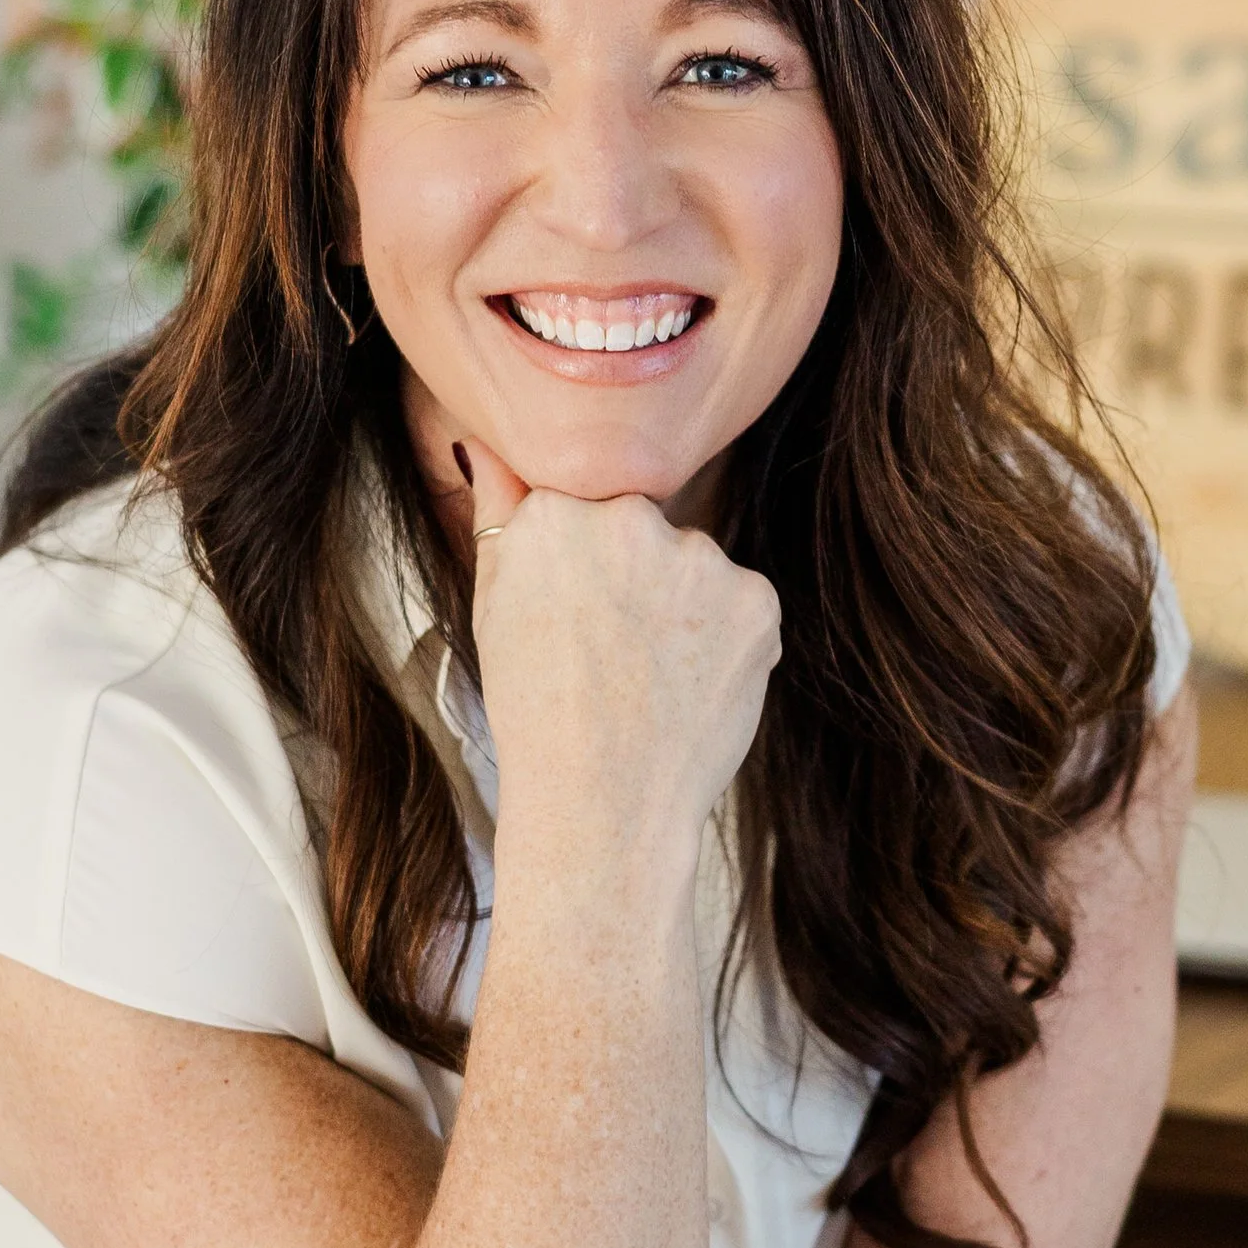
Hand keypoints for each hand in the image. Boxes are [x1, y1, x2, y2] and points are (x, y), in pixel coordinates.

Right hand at [461, 438, 781, 861]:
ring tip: (648, 679)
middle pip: (646, 529)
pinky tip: (688, 687)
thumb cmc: (535, 711)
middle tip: (611, 655)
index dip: (583, 565)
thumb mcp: (493, 604)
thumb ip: (499, 512)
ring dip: (683, 608)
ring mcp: (702, 558)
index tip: (575, 613)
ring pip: (696, 568)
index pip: (588, 505)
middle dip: (635, 577)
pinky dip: (724, 642)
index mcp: (559, 511)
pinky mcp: (757, 600)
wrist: (603, 802)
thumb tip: (489, 446)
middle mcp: (633, 519)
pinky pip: (742, 606)